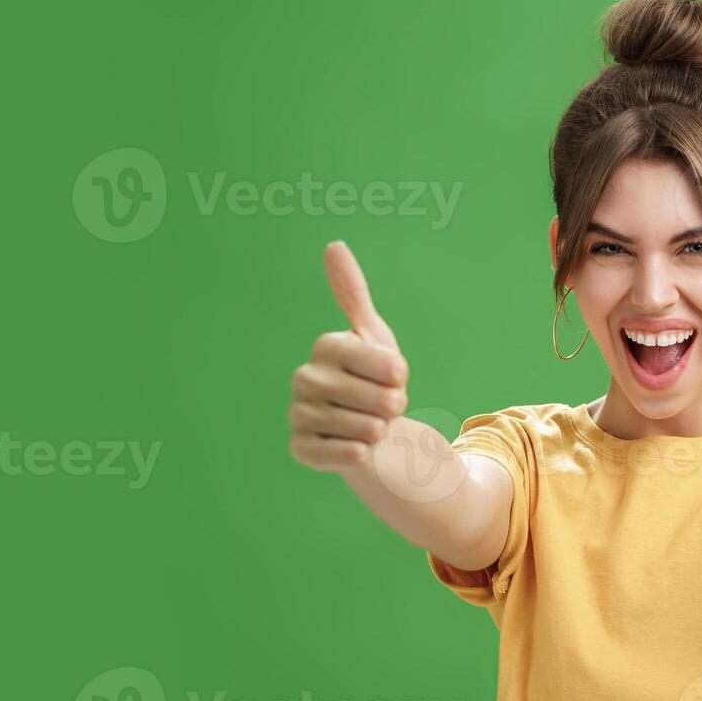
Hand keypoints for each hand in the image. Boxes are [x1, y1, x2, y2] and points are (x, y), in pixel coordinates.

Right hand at [290, 241, 410, 471]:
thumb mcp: (374, 336)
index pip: (390, 365)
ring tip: (370, 425)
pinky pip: (342, 455)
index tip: (393, 377)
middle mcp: (304, 378)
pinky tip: (359, 449)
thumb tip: (332, 244)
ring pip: (365, 429)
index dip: (402, 376)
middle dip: (393, 407)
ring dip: (378, 431)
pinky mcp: (300, 448)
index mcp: (326, 346)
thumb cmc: (374, 381)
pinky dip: (359, 454)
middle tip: (383, 407)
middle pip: (380, 400)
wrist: (370, 432)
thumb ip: (354, 294)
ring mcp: (299, 414)